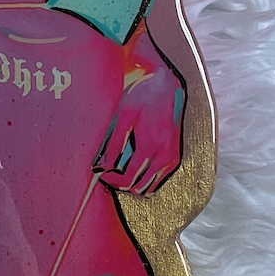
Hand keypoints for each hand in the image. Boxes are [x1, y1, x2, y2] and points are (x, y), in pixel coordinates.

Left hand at [95, 64, 184, 195]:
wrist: (167, 87)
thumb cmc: (143, 97)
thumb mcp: (124, 116)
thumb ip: (113, 143)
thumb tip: (100, 165)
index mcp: (150, 145)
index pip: (128, 177)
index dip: (111, 179)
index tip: (101, 172)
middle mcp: (164, 156)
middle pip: (138, 187)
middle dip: (120, 182)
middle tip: (108, 172)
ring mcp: (171, 158)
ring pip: (149, 188)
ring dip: (133, 184)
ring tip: (120, 170)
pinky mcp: (174, 158)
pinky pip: (158, 181)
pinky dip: (144, 180)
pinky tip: (134, 167)